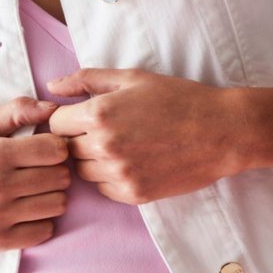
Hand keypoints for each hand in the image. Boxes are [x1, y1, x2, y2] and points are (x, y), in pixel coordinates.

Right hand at [0, 97, 70, 253]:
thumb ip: (15, 112)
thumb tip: (53, 107)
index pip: (54, 149)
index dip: (56, 147)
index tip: (46, 150)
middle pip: (60, 177)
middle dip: (56, 170)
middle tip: (40, 171)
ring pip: (57, 204)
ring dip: (51, 196)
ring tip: (34, 191)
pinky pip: (44, 231)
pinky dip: (41, 222)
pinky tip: (25, 212)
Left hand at [46, 67, 238, 204]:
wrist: (222, 131)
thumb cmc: (178, 99)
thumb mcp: (132, 78)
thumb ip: (86, 79)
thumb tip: (51, 85)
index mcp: (100, 113)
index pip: (54, 124)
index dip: (67, 118)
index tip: (83, 116)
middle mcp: (104, 146)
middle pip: (65, 149)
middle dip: (79, 138)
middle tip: (108, 129)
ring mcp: (119, 173)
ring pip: (83, 171)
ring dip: (94, 159)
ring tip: (123, 144)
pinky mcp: (134, 194)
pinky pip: (103, 189)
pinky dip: (111, 177)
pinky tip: (134, 161)